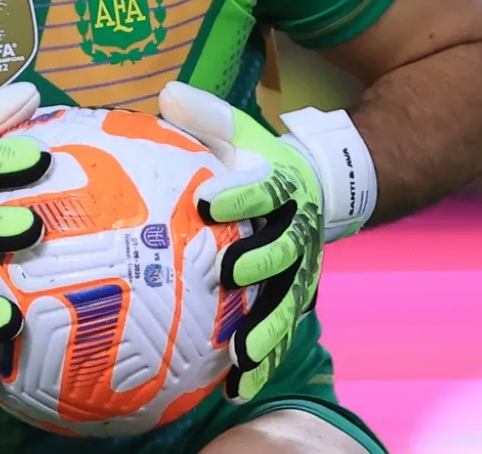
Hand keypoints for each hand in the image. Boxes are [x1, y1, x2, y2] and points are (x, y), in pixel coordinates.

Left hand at [157, 82, 375, 400]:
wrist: (315, 189)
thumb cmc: (258, 160)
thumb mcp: (239, 131)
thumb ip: (207, 116)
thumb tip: (167, 94)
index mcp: (283, 185)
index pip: (265, 188)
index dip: (240, 193)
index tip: (208, 200)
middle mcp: (297, 230)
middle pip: (283, 248)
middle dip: (259, 261)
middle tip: (230, 273)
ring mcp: (300, 269)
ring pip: (287, 300)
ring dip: (267, 327)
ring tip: (242, 353)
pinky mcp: (293, 297)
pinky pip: (281, 334)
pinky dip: (265, 362)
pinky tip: (239, 388)